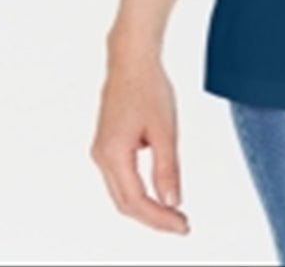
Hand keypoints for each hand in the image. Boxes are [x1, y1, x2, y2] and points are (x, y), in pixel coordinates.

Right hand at [90, 52, 190, 234]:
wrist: (131, 60)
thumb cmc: (148, 87)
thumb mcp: (165, 129)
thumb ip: (168, 168)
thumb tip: (173, 202)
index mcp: (113, 154)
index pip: (136, 201)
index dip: (159, 218)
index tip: (182, 225)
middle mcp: (102, 156)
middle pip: (125, 203)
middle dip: (153, 217)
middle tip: (181, 225)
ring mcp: (102, 151)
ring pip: (122, 193)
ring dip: (146, 207)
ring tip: (173, 213)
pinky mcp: (108, 145)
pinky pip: (121, 178)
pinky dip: (139, 190)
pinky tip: (159, 191)